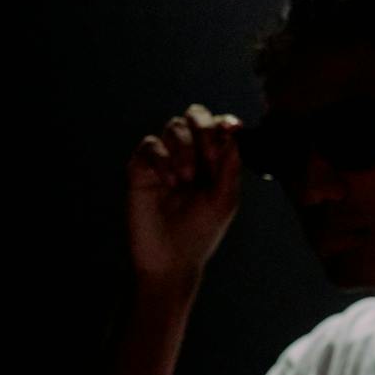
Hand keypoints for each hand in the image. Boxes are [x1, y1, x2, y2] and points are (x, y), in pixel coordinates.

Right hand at [128, 103, 243, 281]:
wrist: (172, 258)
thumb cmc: (202, 231)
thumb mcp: (224, 199)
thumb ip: (230, 166)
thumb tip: (233, 132)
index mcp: (214, 161)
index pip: (219, 126)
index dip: (224, 124)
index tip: (232, 131)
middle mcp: (190, 154)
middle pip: (194, 115)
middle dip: (204, 129)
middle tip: (208, 156)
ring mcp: (164, 159)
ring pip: (174, 127)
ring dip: (185, 150)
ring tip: (186, 180)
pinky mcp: (141, 168)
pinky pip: (150, 145)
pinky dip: (163, 159)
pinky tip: (169, 183)